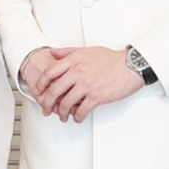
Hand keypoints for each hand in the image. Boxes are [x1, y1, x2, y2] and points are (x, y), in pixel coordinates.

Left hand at [21, 45, 141, 121]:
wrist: (130, 66)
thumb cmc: (111, 59)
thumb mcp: (87, 50)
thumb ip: (68, 52)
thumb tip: (52, 53)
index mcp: (74, 60)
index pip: (50, 72)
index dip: (40, 84)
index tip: (38, 91)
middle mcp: (78, 72)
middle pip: (54, 90)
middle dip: (47, 103)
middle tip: (46, 109)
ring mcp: (86, 85)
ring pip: (66, 103)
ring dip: (62, 113)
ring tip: (63, 116)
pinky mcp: (96, 96)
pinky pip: (81, 110)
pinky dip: (77, 117)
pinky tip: (78, 118)